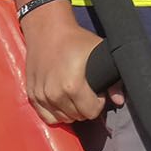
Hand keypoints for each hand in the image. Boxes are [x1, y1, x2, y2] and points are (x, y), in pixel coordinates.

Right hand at [23, 8, 110, 124]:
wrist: (48, 31)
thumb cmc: (76, 41)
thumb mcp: (101, 55)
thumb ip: (114, 82)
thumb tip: (119, 102)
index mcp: (72, 86)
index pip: (91, 112)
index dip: (98, 102)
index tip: (96, 91)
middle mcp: (54, 94)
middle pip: (77, 117)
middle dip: (85, 106)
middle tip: (86, 91)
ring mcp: (41, 95)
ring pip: (62, 118)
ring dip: (71, 111)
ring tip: (74, 94)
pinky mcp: (31, 94)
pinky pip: (46, 116)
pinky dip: (56, 112)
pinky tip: (62, 100)